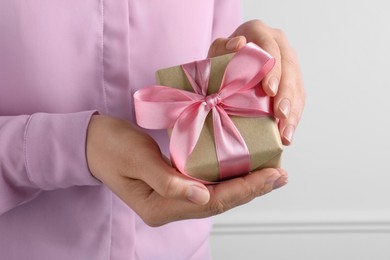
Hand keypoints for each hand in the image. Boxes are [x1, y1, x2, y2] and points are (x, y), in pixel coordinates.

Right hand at [86, 115, 286, 225]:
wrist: (93, 143)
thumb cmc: (110, 147)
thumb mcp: (136, 159)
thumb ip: (167, 181)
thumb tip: (201, 198)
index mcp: (160, 207)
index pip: (212, 201)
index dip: (245, 189)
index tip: (272, 175)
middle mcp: (171, 207)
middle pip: (220, 200)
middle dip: (253, 189)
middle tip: (281, 175)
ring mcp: (174, 197)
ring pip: (217, 193)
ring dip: (245, 184)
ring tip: (271, 173)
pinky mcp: (175, 184)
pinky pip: (208, 183)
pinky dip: (229, 175)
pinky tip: (244, 167)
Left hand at [208, 19, 305, 144]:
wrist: (228, 65)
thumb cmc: (220, 59)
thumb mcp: (216, 52)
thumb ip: (222, 47)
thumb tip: (239, 44)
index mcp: (259, 32)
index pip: (270, 47)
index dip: (272, 69)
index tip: (269, 90)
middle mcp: (279, 44)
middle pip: (289, 68)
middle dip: (286, 94)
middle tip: (280, 115)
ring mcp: (289, 62)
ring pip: (297, 86)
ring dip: (293, 111)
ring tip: (286, 133)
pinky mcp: (293, 81)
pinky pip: (298, 99)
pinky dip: (293, 117)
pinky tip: (287, 134)